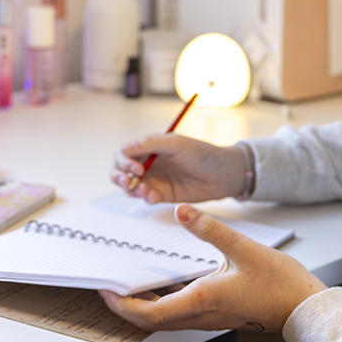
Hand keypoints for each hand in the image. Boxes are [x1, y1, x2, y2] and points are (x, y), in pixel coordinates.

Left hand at [100, 204, 325, 331]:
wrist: (304, 308)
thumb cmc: (278, 283)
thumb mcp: (242, 247)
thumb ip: (209, 228)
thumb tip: (181, 210)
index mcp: (200, 300)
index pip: (147, 313)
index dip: (121, 304)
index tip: (105, 289)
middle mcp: (200, 315)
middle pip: (151, 320)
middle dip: (126, 307)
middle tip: (110, 287)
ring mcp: (209, 318)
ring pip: (166, 319)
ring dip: (144, 305)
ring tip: (131, 284)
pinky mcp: (218, 314)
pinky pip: (181, 313)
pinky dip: (164, 302)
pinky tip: (167, 284)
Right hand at [110, 134, 244, 204]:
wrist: (223, 174)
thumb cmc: (201, 153)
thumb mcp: (175, 144)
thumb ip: (149, 145)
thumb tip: (123, 149)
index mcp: (149, 147)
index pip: (124, 153)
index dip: (124, 161)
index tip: (135, 168)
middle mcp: (148, 163)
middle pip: (120, 171)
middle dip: (119, 177)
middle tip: (130, 182)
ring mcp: (154, 179)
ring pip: (130, 187)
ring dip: (132, 190)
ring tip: (144, 191)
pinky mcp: (161, 194)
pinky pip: (145, 198)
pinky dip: (145, 198)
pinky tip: (153, 197)